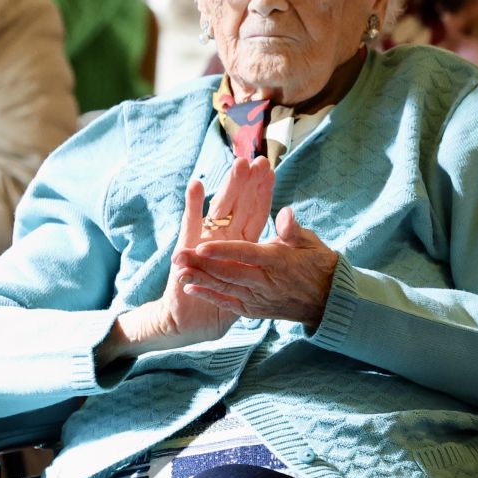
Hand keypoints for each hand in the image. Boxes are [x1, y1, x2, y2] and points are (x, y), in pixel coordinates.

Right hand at [102, 157, 274, 362]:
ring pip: (220, 209)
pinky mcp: (187, 249)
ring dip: (229, 186)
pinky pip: (191, 224)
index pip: (256, 211)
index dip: (263, 191)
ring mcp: (205, 240)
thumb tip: (289, 220)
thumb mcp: (254, 275)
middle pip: (239, 203)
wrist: (194, 320)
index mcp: (242, 241)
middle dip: (247, 181)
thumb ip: (270, 250)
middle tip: (256, 157)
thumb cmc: (227, 296)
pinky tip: (197, 185)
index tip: (270, 167)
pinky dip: (194, 205)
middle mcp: (224, 236)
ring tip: (237, 164)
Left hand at [170, 206, 341, 325]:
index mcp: (278, 261)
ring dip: (200, 280)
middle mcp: (266, 282)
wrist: (328, 301)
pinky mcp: (256, 310)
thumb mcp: (311, 243)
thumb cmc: (318, 265)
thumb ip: (293, 229)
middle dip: (201, 265)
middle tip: (178, 256)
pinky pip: (230, 304)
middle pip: (229, 273)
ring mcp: (260, 298)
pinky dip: (211, 296)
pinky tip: (192, 289)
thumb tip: (284, 213)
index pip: (246, 254)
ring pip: (225, 288)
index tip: (202, 246)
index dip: (223, 251)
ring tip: (178, 272)